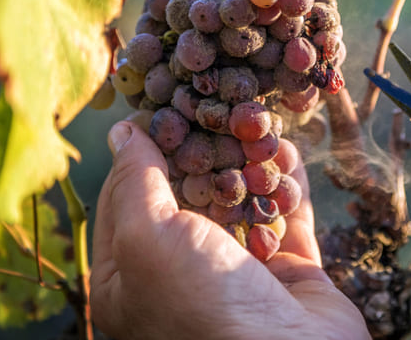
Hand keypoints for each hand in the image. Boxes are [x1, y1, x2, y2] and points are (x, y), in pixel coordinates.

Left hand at [91, 121, 369, 339]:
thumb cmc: (201, 304)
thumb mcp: (148, 240)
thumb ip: (135, 183)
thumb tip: (123, 132)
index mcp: (132, 276)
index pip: (127, 198)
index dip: (143, 150)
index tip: (164, 106)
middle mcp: (183, 274)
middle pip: (190, 194)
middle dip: (206, 151)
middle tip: (219, 107)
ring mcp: (239, 273)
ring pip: (242, 202)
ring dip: (251, 163)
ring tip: (259, 124)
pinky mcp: (288, 272)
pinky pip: (285, 217)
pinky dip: (287, 184)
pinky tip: (287, 152)